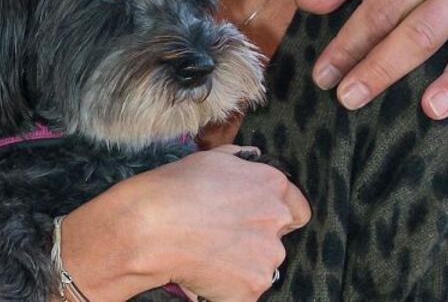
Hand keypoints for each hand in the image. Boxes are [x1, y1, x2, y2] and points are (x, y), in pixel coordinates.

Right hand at [58, 145, 308, 301]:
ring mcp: (267, 256)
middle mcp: (276, 219)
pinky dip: (227, 287)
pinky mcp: (252, 287)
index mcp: (272, 185)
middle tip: (218, 238)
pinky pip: (244, 290)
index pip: (298, 209)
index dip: (276, 217)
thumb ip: (240, 161)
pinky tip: (202, 271)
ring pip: (260, 266)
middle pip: (275, 240)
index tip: (255, 222)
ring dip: (240, 265)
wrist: (149, 228)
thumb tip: (252, 160)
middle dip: (252, 241)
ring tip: (205, 254)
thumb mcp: (210, 159)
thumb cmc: (171, 189)